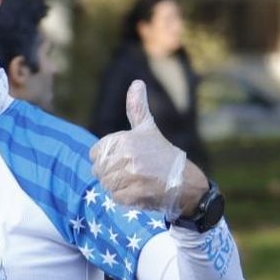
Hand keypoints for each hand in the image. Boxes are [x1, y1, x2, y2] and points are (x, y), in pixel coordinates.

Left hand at [88, 80, 188, 215]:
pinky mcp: (133, 195)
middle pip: (98, 170)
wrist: (185, 182)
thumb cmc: (162, 154)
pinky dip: (125, 198)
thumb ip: (137, 108)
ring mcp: (130, 177)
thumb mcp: (148, 129)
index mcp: (125, 140)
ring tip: (137, 181)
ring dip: (118, 186)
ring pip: (106, 184)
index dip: (106, 158)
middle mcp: (127, 157)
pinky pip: (115, 198)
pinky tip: (140, 190)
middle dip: (111, 173)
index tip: (124, 158)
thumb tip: (137, 82)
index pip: (94, 153)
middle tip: (133, 171)